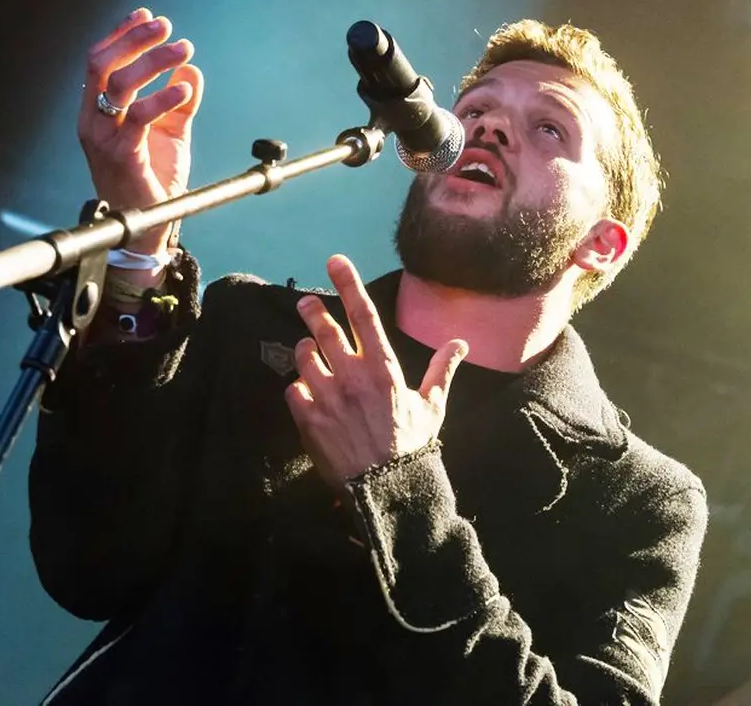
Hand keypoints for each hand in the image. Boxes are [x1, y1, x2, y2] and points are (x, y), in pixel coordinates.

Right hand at [78, 8, 204, 255]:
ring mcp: (103, 138)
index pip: (99, 61)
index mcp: (95, 111)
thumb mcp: (169, 131)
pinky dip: (163, 98)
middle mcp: (92, 121)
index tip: (148, 17)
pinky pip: (140, 118)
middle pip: (103, 64)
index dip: (122, 34)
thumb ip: (178, 100)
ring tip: (183, 50)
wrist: (146, 225)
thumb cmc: (151, 177)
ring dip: (153, 60)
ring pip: (120, 84)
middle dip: (135, 39)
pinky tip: (184, 89)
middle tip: (167, 28)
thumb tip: (190, 68)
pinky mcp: (122, 155)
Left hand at [285, 255, 467, 487]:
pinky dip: (297, 388)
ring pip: (303, 356)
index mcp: (384, 368)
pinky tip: (306, 394)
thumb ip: (441, 370)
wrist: (387, 489)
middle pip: (324, 329)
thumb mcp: (433, 406)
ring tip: (310, 354)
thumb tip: (459, 342)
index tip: (334, 261)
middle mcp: (352, 375)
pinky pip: (292, 389)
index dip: (348, 283)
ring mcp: (327, 396)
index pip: (363, 314)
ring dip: (304, 351)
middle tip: (305, 304)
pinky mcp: (308, 418)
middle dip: (312, 312)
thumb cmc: (412, 446)